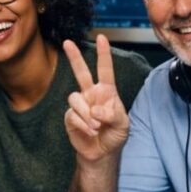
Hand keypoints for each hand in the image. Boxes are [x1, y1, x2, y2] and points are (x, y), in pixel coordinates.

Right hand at [64, 34, 128, 162]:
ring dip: (87, 114)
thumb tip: (95, 110)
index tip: (102, 37)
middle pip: (81, 72)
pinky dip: (83, 124)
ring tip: (96, 127)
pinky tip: (90, 131)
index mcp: (107, 92)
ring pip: (75, 98)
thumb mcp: (123, 125)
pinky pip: (72, 115)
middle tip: (67, 42)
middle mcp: (91, 94)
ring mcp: (80, 105)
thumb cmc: (115, 135)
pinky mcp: (70, 116)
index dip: (103, 54)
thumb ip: (112, 115)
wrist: (101, 153)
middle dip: (74, 57)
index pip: (105, 70)